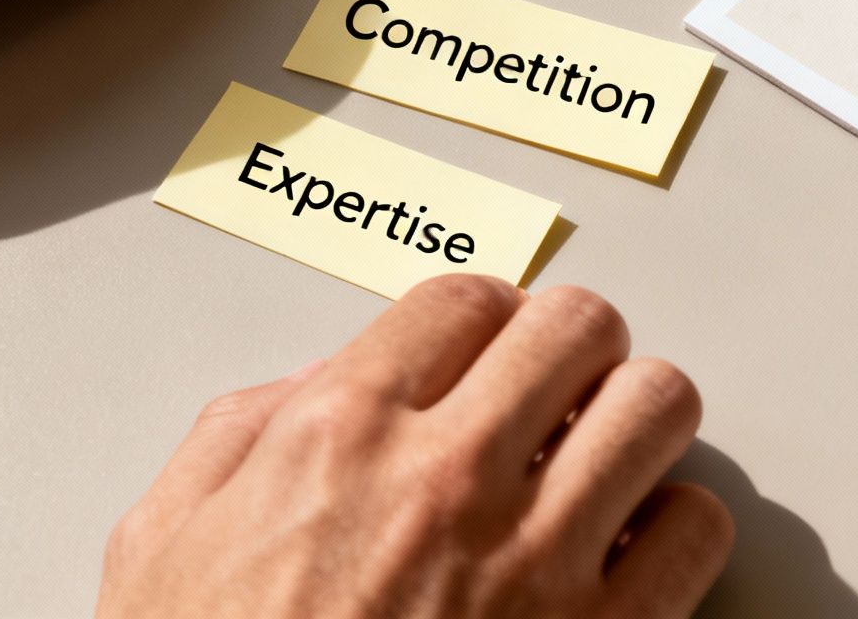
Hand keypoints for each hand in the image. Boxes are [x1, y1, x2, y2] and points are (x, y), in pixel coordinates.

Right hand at [97, 277, 732, 617]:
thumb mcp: (160, 547)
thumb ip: (235, 437)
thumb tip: (314, 385)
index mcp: (339, 434)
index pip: (466, 299)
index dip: (485, 317)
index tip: (487, 347)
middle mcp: (448, 476)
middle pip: (578, 326)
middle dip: (572, 349)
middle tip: (556, 390)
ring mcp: (535, 559)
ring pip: (658, 405)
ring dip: (637, 421)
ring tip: (608, 453)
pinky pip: (698, 530)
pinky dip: (678, 529)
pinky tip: (632, 551)